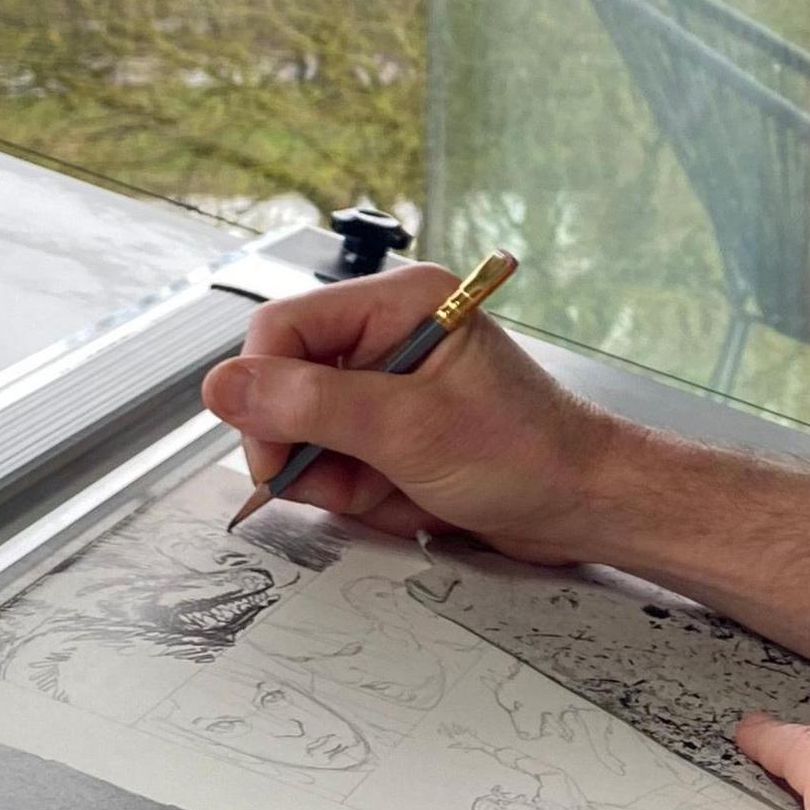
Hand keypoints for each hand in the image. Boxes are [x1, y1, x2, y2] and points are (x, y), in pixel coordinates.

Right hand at [199, 261, 625, 563]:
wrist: (583, 505)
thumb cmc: (529, 454)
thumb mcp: (410, 430)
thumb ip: (312, 406)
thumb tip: (225, 386)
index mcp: (400, 303)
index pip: (282, 328)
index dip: (262, 391)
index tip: (271, 449)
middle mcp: (387, 335)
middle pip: (282, 384)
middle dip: (303, 445)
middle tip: (348, 478)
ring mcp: (385, 387)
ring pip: (300, 433)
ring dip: (332, 476)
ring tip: (390, 488)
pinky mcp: (388, 430)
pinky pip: (331, 462)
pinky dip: (352, 492)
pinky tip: (398, 497)